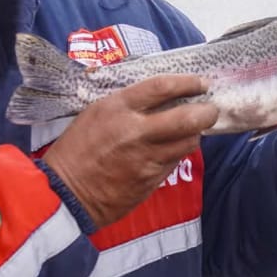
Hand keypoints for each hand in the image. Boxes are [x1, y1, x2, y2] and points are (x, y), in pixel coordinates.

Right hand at [41, 74, 219, 226]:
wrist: (66, 193)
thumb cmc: (76, 149)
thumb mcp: (95, 113)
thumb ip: (127, 103)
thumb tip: (160, 96)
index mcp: (118, 108)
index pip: (163, 87)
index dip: (188, 82)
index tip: (201, 82)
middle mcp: (136, 132)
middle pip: (188, 118)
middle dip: (207, 112)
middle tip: (210, 109)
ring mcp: (147, 159)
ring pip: (188, 142)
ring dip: (193, 134)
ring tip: (189, 130)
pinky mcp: (151, 180)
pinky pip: (175, 162)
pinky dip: (177, 153)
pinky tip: (169, 150)